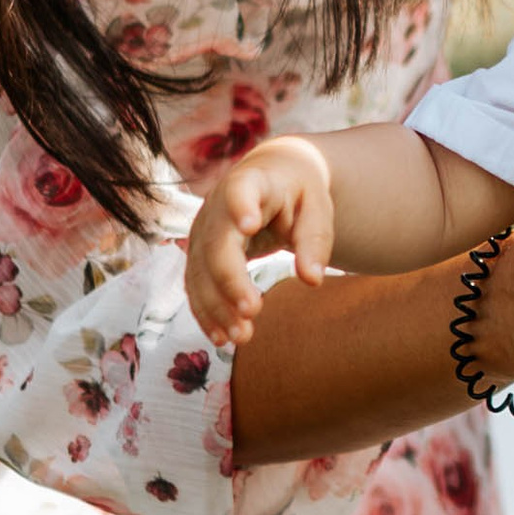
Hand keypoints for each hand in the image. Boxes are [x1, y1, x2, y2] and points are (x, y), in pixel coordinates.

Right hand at [186, 135, 334, 344]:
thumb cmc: (297, 192)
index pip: (241, 191)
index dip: (240, 206)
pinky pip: (196, 286)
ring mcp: (203, 231)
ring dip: (217, 307)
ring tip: (242, 336)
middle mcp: (218, 206)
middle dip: (230, 280)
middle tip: (253, 311)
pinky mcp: (198, 254)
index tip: (248, 225)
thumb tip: (312, 279)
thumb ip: (315, 240)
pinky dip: (207, 313)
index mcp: (251, 183)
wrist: (269, 177)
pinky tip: (222, 337)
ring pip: (200, 271)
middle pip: (216, 244)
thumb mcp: (317, 207)